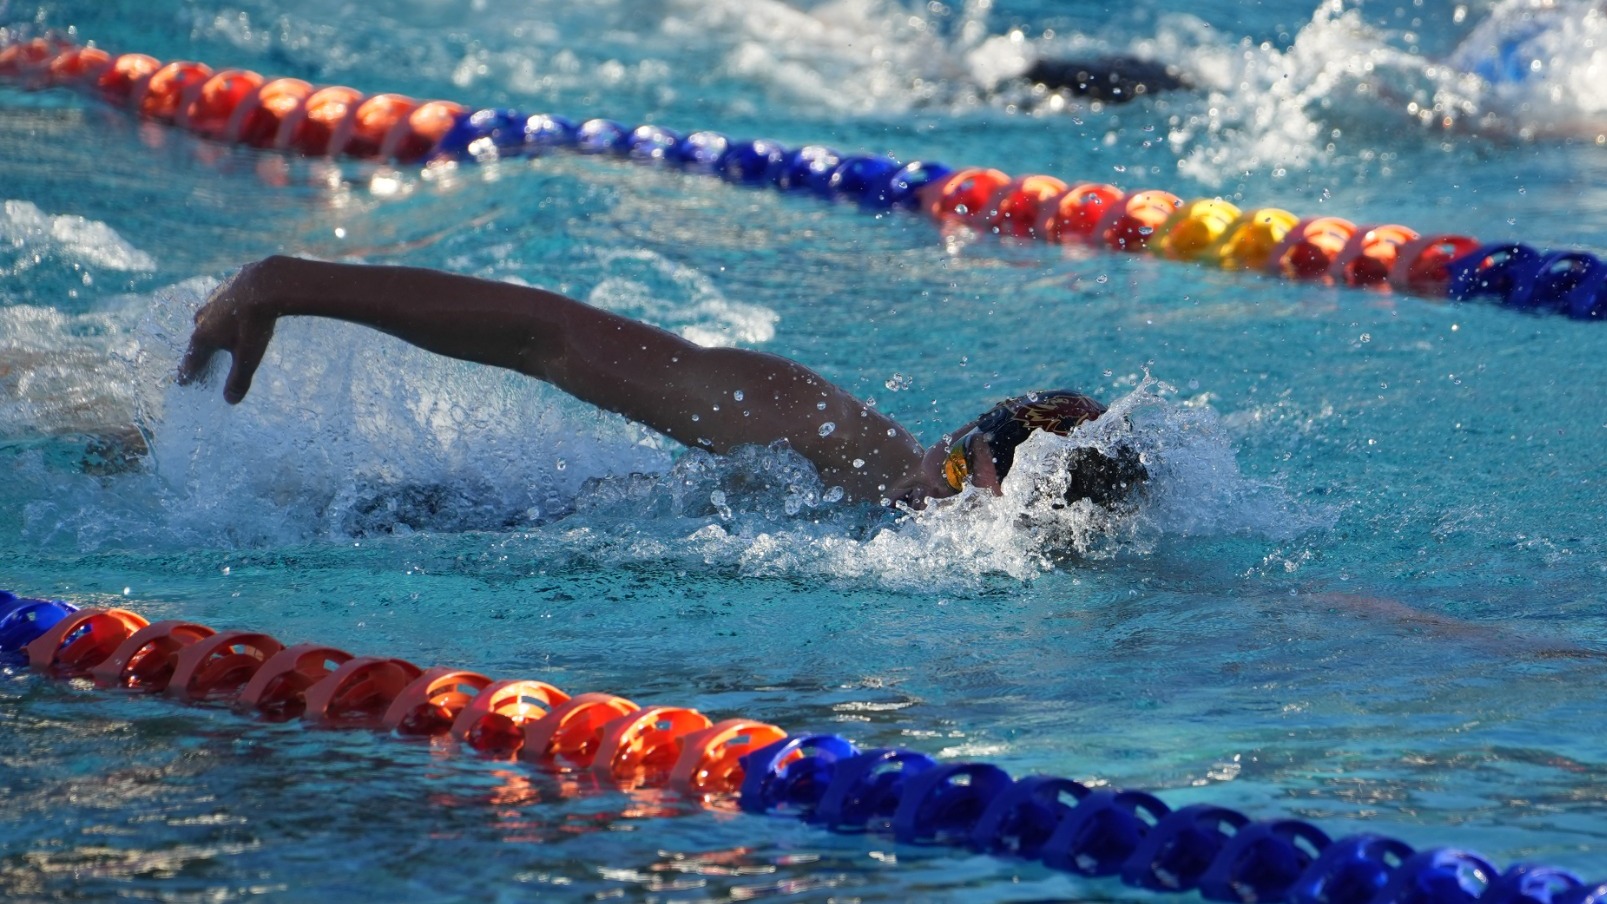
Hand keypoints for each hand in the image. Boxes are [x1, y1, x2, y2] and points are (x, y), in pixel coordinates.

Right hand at [177, 259, 280, 403]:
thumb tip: (230, 400)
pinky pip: (221, 303)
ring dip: (210, 327)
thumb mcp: (248, 357)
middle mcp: (201, 318)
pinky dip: (224, 311)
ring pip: (207, 318)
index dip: (187, 373)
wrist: (265, 284)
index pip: (192, 361)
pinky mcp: (225, 287)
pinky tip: (233, 311)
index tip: (182, 381)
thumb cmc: (255, 324)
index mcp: (203, 337)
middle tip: (201, 359)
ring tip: (216, 335)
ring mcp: (211, 300)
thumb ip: (238, 380)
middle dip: (200, 350)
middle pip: (198, 339)